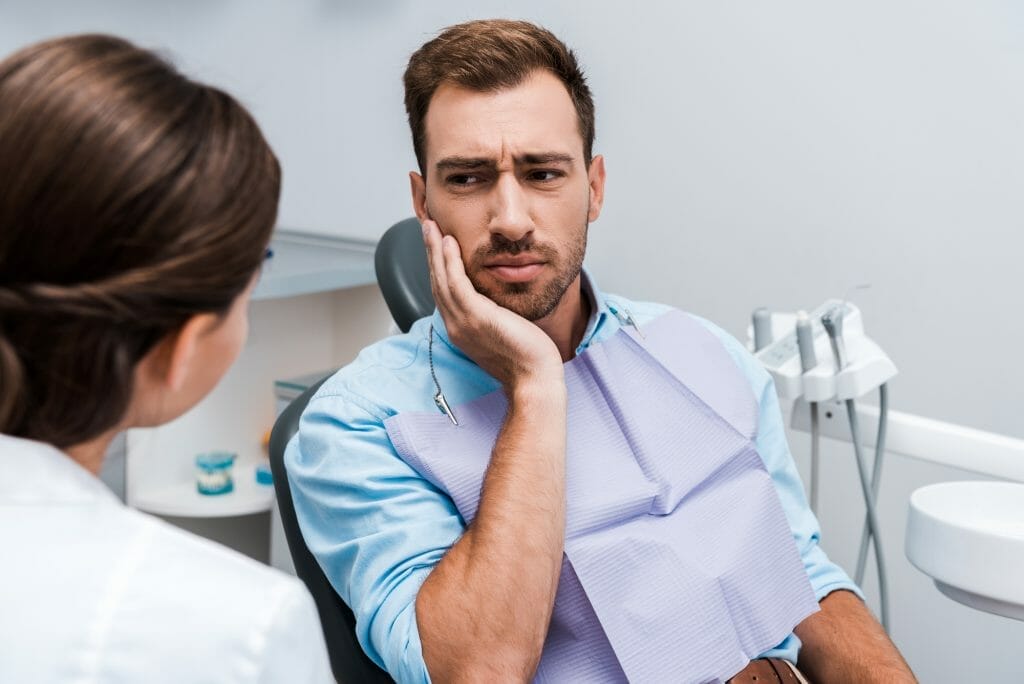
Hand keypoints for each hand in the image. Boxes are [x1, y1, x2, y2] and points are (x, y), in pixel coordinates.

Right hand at [422, 219, 562, 390]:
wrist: (534, 380)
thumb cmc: (526, 360)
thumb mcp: (504, 332)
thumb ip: (494, 316)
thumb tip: (498, 303)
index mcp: (461, 330)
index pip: (443, 292)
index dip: (437, 267)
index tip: (436, 245)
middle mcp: (456, 326)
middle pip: (436, 282)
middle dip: (430, 253)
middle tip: (426, 227)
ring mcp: (463, 322)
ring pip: (441, 280)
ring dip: (435, 251)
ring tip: (431, 227)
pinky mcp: (476, 318)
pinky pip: (457, 284)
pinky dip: (450, 262)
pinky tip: (448, 243)